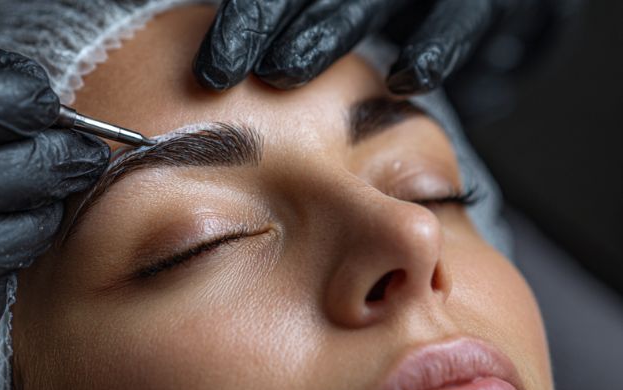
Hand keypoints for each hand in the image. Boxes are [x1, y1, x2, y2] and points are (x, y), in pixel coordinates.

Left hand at [193, 0, 567, 93]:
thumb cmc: (396, 10)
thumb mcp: (343, 12)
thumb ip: (299, 31)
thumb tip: (231, 80)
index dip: (243, 22)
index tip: (209, 72)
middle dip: (263, 26)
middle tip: (222, 71)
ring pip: (367, 0)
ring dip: (326, 32)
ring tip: (284, 72)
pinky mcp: (483, 0)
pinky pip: (460, 17)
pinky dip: (436, 44)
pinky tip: (407, 79)